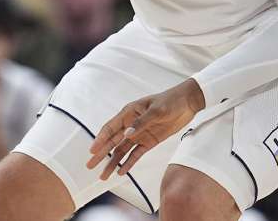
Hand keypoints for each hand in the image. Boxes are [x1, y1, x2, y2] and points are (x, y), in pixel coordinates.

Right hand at [86, 79, 204, 179]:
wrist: (187, 103)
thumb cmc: (170, 101)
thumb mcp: (156, 110)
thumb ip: (141, 123)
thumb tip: (127, 134)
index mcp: (129, 113)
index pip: (110, 128)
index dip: (100, 140)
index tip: (92, 151)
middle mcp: (130, 125)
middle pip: (112, 142)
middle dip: (101, 154)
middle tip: (90, 166)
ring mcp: (139, 134)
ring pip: (122, 151)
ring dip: (113, 163)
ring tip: (104, 176)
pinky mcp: (148, 142)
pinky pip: (136, 154)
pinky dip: (128, 163)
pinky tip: (121, 172)